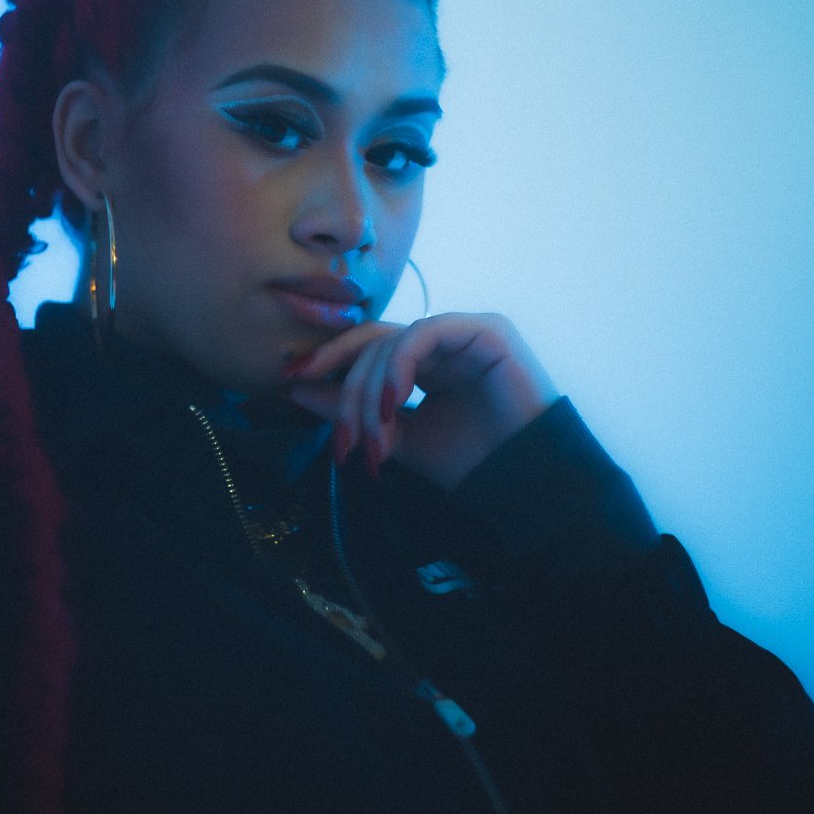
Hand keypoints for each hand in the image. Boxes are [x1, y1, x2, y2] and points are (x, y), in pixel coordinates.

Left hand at [281, 313, 559, 490]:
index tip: (290, 382)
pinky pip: (424, 333)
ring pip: (392, 342)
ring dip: (371, 394)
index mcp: (425, 362)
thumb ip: (353, 411)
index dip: (328, 361)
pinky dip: (399, 366)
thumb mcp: (398, 437)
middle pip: (372, 344)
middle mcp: (444, 341)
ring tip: (371, 441)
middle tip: (339, 440)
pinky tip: (393, 404)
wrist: (523, 483)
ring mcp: (465, 331)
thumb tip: (294, 388)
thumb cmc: (471, 463)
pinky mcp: (486, 329)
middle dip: (345, 390)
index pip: (367, 348)